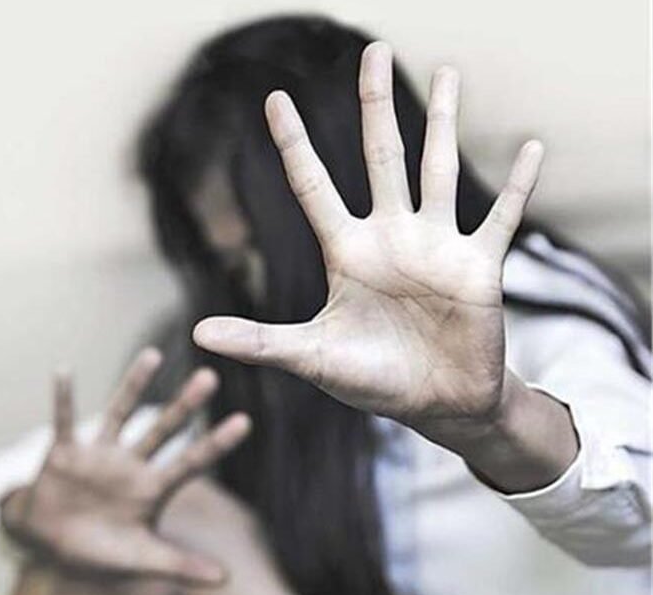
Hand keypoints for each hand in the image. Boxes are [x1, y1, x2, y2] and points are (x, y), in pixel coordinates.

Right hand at [1, 348, 251, 585]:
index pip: (192, 462)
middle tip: (211, 376)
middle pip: (163, 429)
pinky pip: (63, 420)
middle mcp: (131, 464)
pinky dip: (62, 398)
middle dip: (185, 405)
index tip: (245, 421)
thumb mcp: (140, 559)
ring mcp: (99, 455)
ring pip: (120, 413)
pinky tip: (63, 370)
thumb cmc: (100, 551)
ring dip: (134, 385)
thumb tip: (226, 579)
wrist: (49, 545)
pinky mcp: (65, 452)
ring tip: (153, 354)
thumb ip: (180, 565)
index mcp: (152, 489)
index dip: (217, 443)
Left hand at [192, 42, 543, 433]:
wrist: (435, 405)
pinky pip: (503, 216)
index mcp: (346, 251)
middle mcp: (390, 236)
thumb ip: (260, 341)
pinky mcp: (478, 265)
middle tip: (371, 52)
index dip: (294, 143)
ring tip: (448, 72)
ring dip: (444, 122)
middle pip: (381, 155)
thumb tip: (198, 335)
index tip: (275, 99)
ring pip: (438, 169)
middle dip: (375, 105)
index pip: (313, 185)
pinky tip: (533, 147)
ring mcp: (436, 245)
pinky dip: (519, 185)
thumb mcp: (311, 357)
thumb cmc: (372, 380)